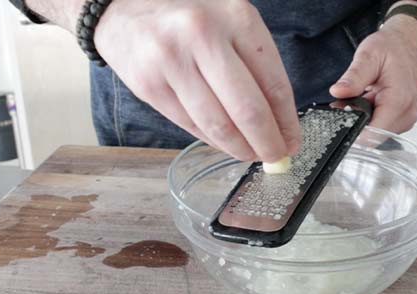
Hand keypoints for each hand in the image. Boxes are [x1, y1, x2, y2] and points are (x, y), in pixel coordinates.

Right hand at [94, 0, 300, 161]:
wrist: (123, 8)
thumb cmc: (188, 17)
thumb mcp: (231, 23)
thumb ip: (257, 64)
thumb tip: (280, 120)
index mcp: (236, 17)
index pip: (273, 83)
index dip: (287, 121)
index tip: (293, 140)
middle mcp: (203, 35)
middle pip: (248, 110)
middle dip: (268, 143)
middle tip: (277, 156)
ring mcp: (171, 60)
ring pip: (218, 125)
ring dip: (241, 148)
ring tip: (252, 154)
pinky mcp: (149, 85)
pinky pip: (191, 126)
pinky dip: (214, 141)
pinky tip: (226, 144)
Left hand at [329, 11, 416, 133]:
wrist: (408, 41)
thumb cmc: (393, 46)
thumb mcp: (368, 56)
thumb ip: (353, 77)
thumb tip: (338, 91)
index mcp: (399, 101)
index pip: (373, 135)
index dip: (353, 132)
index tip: (340, 121)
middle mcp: (406, 113)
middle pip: (372, 136)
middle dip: (355, 123)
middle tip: (347, 102)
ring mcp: (405, 118)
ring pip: (375, 133)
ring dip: (362, 119)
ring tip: (360, 96)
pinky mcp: (401, 118)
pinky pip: (381, 126)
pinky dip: (369, 116)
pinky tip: (367, 100)